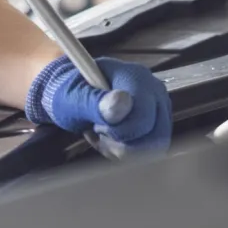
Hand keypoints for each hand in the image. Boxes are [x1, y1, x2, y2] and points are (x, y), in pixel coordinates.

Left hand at [25, 56, 171, 152]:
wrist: (71, 95)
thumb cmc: (70, 92)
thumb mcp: (73, 97)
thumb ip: (96, 101)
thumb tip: (122, 103)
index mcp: (135, 76)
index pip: (143, 119)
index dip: (119, 132)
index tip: (97, 126)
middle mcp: (153, 90)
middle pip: (153, 136)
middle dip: (121, 143)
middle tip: (98, 131)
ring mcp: (158, 107)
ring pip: (153, 147)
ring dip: (122, 149)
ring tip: (102, 135)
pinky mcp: (156, 123)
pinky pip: (149, 150)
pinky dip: (126, 151)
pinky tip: (110, 139)